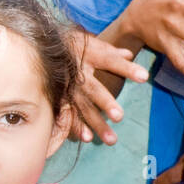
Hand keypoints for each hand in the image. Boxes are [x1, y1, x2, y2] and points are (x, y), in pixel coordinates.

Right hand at [68, 30, 148, 144]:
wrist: (39, 47)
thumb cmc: (71, 45)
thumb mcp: (90, 43)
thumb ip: (110, 50)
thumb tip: (130, 54)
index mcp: (88, 55)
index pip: (110, 61)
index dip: (126, 68)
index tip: (144, 77)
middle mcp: (77, 72)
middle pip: (93, 89)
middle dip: (105, 103)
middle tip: (119, 117)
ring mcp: (66, 87)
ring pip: (82, 107)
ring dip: (96, 123)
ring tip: (111, 139)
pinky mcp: (58, 98)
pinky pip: (66, 114)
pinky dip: (76, 126)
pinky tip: (87, 138)